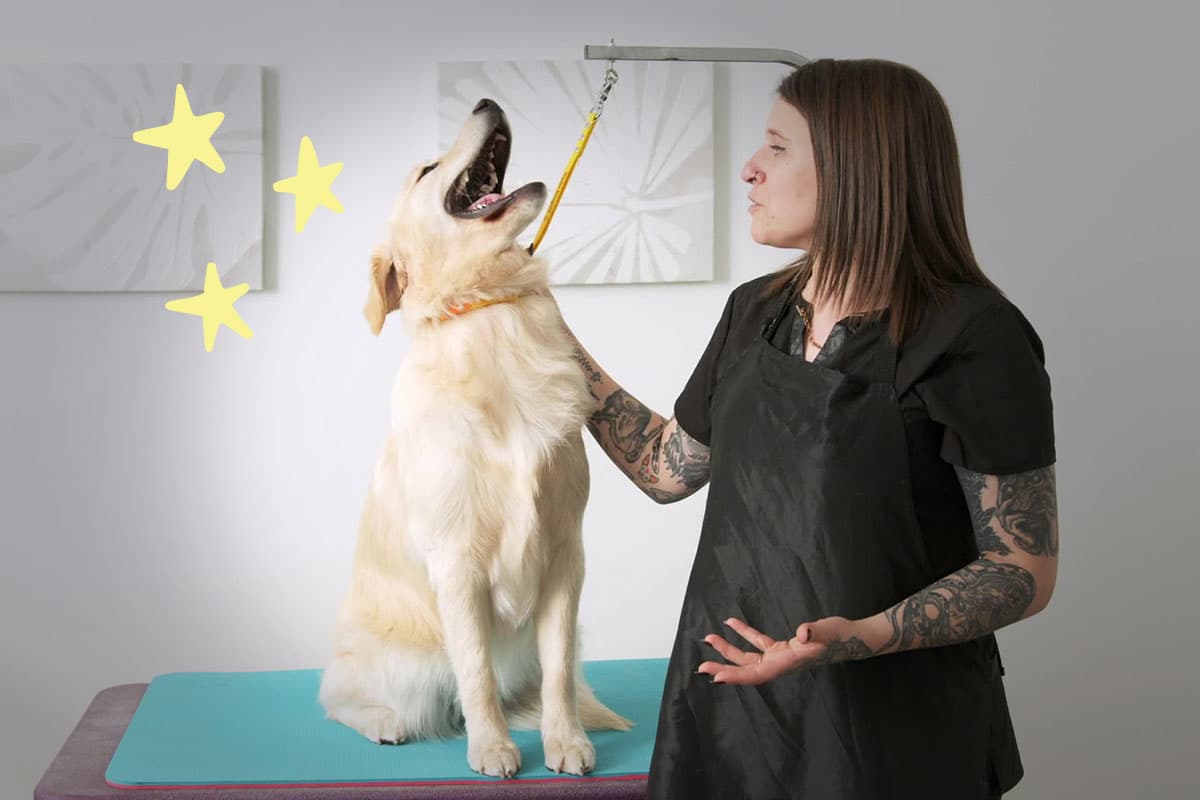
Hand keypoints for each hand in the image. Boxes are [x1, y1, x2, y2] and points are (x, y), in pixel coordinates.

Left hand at [697, 616, 873, 685]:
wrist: (852, 637)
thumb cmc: (840, 635)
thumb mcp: (828, 631)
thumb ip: (815, 631)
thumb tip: (803, 632)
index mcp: (788, 663)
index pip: (757, 674)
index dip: (736, 677)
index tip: (716, 677)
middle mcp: (781, 663)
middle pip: (747, 670)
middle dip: (724, 667)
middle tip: (701, 666)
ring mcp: (781, 656)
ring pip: (749, 657)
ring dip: (729, 649)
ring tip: (710, 638)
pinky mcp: (783, 647)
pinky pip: (759, 643)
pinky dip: (745, 634)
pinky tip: (731, 622)